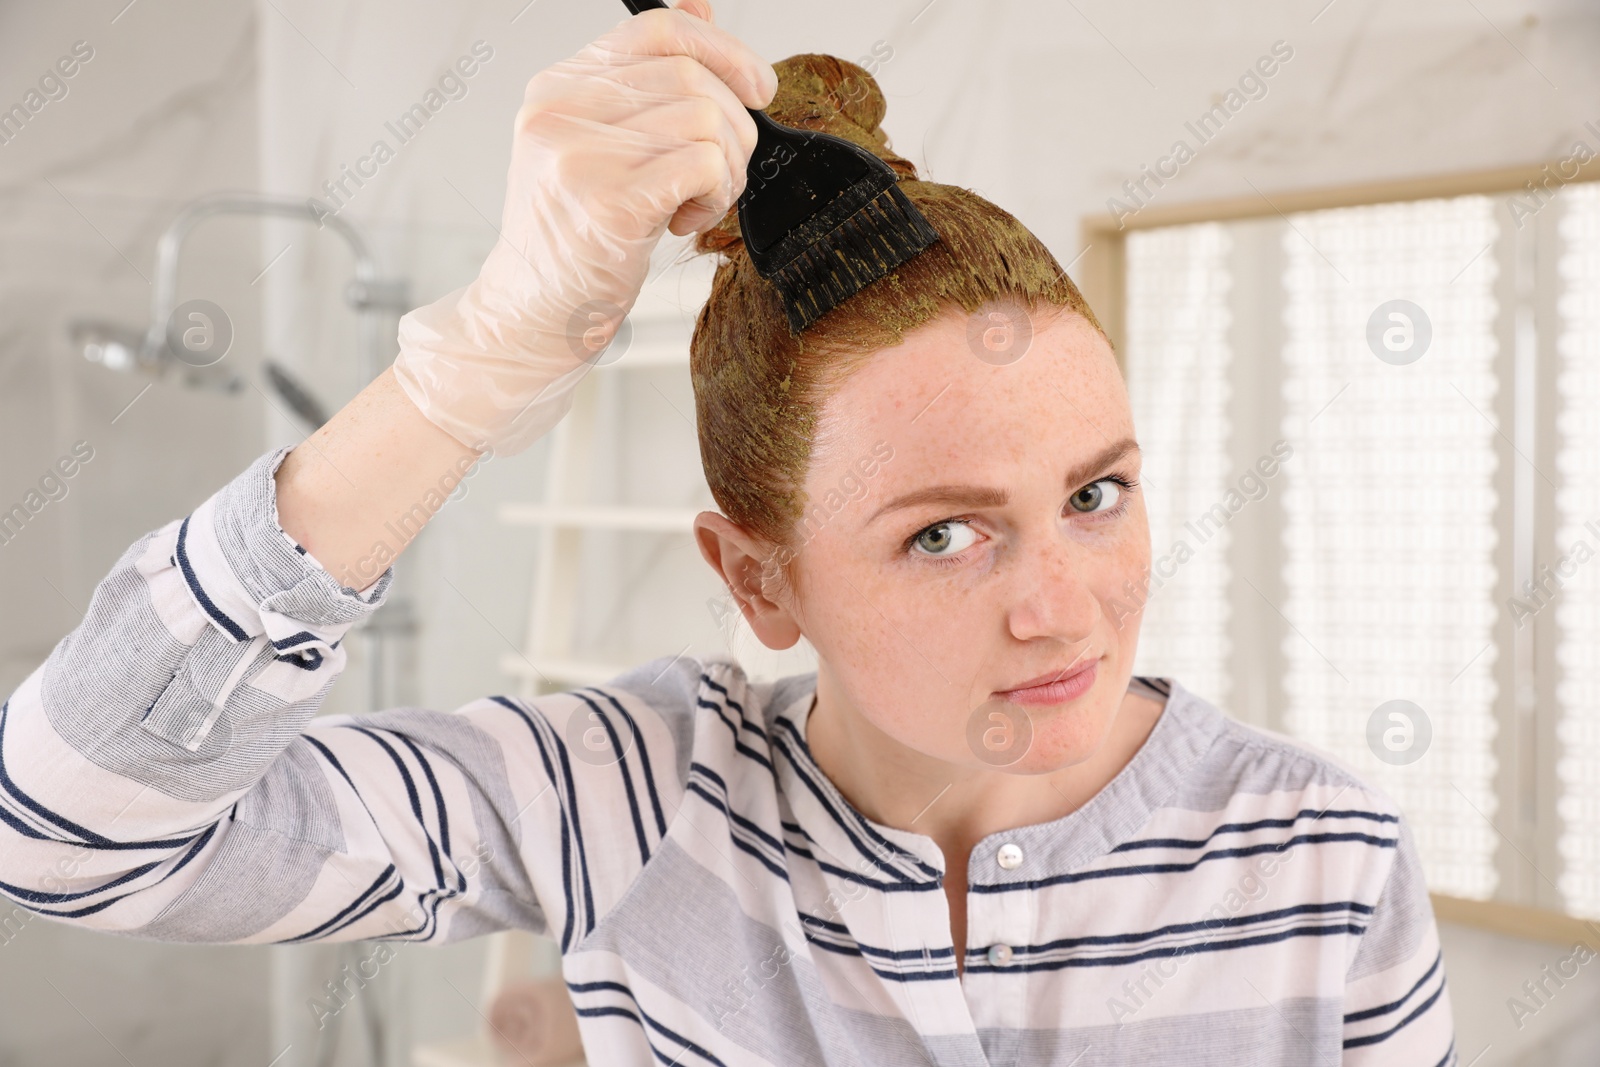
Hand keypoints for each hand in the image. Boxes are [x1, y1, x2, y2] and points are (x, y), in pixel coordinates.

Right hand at [392, 0, 776, 455]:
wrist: (533, 313)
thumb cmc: (572, 237)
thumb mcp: (595, 145)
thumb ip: (643, 82)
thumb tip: (701, 13)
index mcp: (558, 88)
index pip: (656, 29)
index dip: (723, 49)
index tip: (756, 86)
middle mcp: (562, 113)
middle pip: (693, 77)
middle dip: (735, 127)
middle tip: (722, 172)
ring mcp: (582, 157)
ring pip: (708, 121)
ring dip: (728, 169)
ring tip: (698, 201)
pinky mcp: (611, 203)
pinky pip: (705, 165)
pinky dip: (716, 195)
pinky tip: (686, 220)